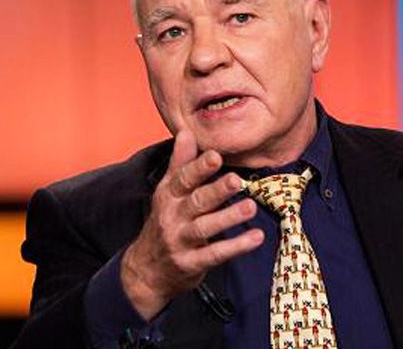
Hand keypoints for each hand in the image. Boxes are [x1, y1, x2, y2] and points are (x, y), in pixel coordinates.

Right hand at [120, 129, 262, 319]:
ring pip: (205, 227)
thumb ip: (179, 163)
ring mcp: (180, 241)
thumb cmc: (165, 223)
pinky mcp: (190, 263)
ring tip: (251, 207)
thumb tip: (186, 131)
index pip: (183, 179)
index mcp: (169, 196)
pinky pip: (215, 254)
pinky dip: (236, 246)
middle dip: (217, 190)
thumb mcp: (167, 192)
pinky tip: (256, 237)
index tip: (216, 156)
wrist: (146, 270)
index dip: (199, 167)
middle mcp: (173, 217)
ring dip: (229, 217)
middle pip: (196, 201)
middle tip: (237, 180)